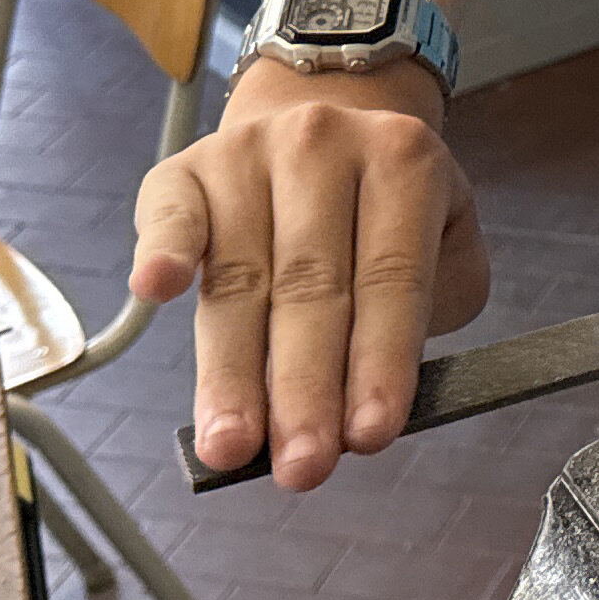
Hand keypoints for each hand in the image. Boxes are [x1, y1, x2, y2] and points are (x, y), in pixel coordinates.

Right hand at [132, 61, 485, 490]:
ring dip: (233, 371)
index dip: (381, 361)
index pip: (393, 277)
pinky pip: (171, 215)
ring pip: (239, 277)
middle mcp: (323, 145)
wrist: (321, 131)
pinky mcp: (183, 171)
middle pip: (312, 285)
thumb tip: (366, 406)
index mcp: (405, 161)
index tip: (369, 438)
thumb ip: (427, 315)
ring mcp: (248, 152)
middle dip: (306, 389)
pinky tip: (155, 291)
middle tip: (302, 468)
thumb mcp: (443, 246)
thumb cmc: (382, 218)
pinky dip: (163, 250)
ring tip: (230, 446)